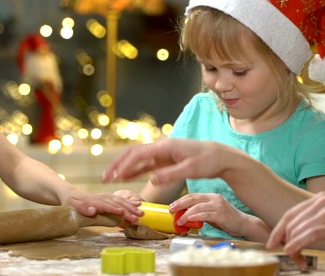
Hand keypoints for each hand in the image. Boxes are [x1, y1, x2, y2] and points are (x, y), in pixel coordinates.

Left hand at [61, 190, 141, 223]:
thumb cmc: (70, 202)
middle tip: (139, 216)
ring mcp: (106, 197)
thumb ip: (82, 208)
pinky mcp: (108, 198)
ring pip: (121, 201)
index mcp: (93, 200)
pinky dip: (130, 202)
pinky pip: (120, 199)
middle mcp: (101, 198)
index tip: (123, 213)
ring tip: (141, 212)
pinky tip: (138, 204)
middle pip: (116, 203)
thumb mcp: (71, 205)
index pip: (105, 205)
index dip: (114, 209)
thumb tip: (92, 211)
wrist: (70, 193)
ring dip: (131, 207)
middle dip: (128, 209)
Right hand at [102, 139, 242, 184]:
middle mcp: (160, 147)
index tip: (115, 177)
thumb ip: (170, 174)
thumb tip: (151, 178)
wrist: (219, 157)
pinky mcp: (164, 160)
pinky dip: (133, 171)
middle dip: (118, 164)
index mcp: (165, 146)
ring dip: (122, 168)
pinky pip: (145, 165)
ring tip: (109, 179)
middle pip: (133, 154)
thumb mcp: (191, 169)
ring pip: (136, 159)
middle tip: (105, 178)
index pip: (139, 154)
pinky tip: (124, 178)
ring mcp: (161, 153)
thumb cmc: (208, 161)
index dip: (125, 165)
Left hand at [171, 193, 270, 241]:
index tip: (172, 206)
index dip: (181, 200)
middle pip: (193, 198)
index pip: (193, 196)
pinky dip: (196, 217)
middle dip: (180, 204)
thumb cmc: (226, 220)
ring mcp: (218, 205)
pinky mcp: (221, 214)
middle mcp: (214, 198)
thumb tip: (185, 217)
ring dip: (186, 214)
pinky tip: (190, 220)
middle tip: (171, 210)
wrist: (243, 224)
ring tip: (179, 220)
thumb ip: (200, 213)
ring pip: (198, 206)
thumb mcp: (211, 214)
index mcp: (211, 196)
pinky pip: (205, 214)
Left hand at [266, 192, 324, 269]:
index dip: (278, 229)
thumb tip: (292, 234)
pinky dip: (298, 244)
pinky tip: (293, 251)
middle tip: (291, 256)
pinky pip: (309, 235)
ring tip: (298, 259)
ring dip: (293, 248)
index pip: (291, 213)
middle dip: (286, 241)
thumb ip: (313, 221)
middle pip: (292, 222)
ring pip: (298, 230)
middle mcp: (322, 201)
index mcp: (320, 198)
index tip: (271, 242)